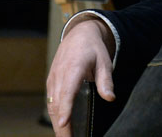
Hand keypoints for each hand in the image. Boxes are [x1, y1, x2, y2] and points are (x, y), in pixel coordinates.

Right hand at [46, 19, 115, 136]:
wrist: (79, 34)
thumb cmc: (93, 49)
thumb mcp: (104, 61)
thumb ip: (106, 80)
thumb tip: (110, 98)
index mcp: (73, 68)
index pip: (67, 92)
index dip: (65, 109)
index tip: (65, 123)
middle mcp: (60, 74)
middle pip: (58, 103)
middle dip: (62, 125)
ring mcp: (53, 78)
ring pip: (52, 105)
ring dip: (56, 123)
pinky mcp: (51, 82)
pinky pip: (50, 101)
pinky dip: (54, 115)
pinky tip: (61, 127)